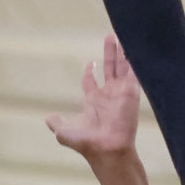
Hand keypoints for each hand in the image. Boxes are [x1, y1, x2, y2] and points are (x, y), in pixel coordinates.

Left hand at [47, 35, 140, 159]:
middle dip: (110, 53)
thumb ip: (57, 123)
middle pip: (109, 68)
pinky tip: (135, 47)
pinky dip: (135, 60)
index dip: (89, 71)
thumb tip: (49, 118)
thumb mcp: (64, 132)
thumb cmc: (87, 143)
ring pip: (122, 66)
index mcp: (93, 101)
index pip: (91, 81)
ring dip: (122, 52)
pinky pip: (134, 72)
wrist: (106, 149)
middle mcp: (108, 95)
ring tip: (122, 35)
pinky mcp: (131, 93)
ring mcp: (120, 93)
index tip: (90, 63)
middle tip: (110, 37)